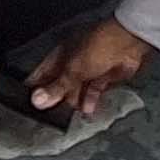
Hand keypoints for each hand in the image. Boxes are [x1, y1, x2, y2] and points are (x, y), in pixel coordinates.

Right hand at [28, 17, 152, 119]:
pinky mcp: (105, 75)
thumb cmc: (99, 46)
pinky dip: (90, 100)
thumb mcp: (73, 70)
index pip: (43, 72)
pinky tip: (87, 110)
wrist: (129, 43)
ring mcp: (90, 68)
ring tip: (70, 116)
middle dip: (57, 98)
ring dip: (74, 101)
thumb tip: (37, 100)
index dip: (36, 87)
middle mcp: (74, 60)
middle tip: (51, 115)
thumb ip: (56, 87)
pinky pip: (94, 90)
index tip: (30, 104)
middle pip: (60, 83)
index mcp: (61, 54)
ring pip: (77, 88)